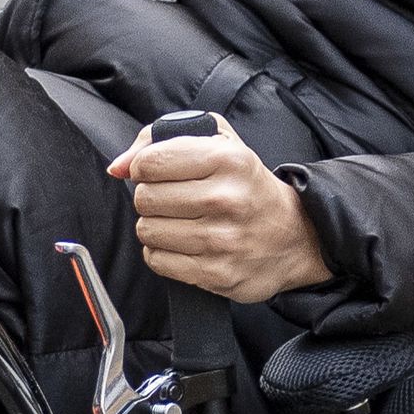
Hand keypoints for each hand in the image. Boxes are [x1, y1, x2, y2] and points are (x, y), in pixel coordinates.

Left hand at [108, 123, 333, 304]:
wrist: (296, 235)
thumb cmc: (246, 185)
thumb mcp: (218, 142)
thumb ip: (161, 139)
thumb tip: (118, 166)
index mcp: (227, 160)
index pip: (151, 162)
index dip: (142, 167)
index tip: (154, 172)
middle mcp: (226, 199)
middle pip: (145, 198)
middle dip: (150, 197)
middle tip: (172, 199)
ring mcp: (222, 240)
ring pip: (148, 230)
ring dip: (156, 226)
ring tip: (179, 221)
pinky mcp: (217, 274)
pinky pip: (158, 260)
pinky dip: (163, 252)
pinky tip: (183, 244)